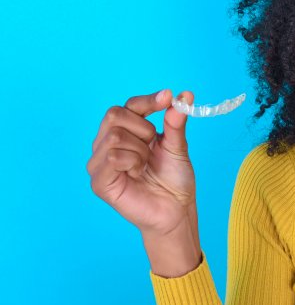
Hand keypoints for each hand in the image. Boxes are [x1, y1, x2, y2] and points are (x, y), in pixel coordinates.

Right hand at [87, 89, 197, 236]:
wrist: (177, 209)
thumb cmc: (174, 179)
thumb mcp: (177, 145)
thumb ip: (175, 121)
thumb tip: (185, 94)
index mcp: (125, 133)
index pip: (127, 106)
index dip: (148, 100)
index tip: (169, 97)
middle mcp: (106, 144)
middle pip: (114, 115)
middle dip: (143, 128)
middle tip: (154, 146)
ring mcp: (99, 163)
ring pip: (115, 136)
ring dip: (140, 150)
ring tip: (146, 165)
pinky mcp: (99, 182)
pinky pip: (112, 157)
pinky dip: (132, 162)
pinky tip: (138, 174)